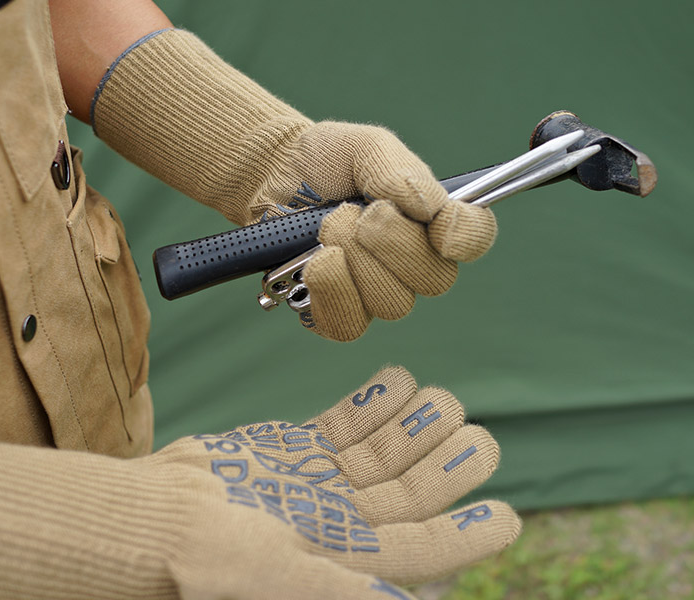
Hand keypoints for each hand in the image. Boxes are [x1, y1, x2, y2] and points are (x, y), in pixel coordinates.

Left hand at [90, 31, 495, 340]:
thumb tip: (440, 212)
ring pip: (385, 307)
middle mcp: (403, 265)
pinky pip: (339, 326)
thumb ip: (403, 174)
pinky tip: (307, 271)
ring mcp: (364, 292)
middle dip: (384, 244)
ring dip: (350, 267)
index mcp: (424, 224)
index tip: (435, 217)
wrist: (260, 172)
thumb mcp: (364, 147)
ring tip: (318, 234)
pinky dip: (323, 297)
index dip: (463, 237)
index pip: (471, 244)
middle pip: (427, 281)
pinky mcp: (323, 311)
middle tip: (344, 213)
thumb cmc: (317, 154)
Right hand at [149, 366, 519, 597]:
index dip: (464, 536)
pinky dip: (371, 404)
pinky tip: (399, 381)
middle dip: (445, 467)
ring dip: (415, 427)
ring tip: (446, 401)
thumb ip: (343, 588)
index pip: (417, 549)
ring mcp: (313, 482)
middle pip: (405, 494)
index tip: (506, 517)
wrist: (147, 516)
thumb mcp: (278, 576)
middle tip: (480, 439)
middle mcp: (333, 522)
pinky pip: (341, 425)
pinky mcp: (289, 451)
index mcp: (339, 560)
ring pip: (379, 454)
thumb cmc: (204, 554)